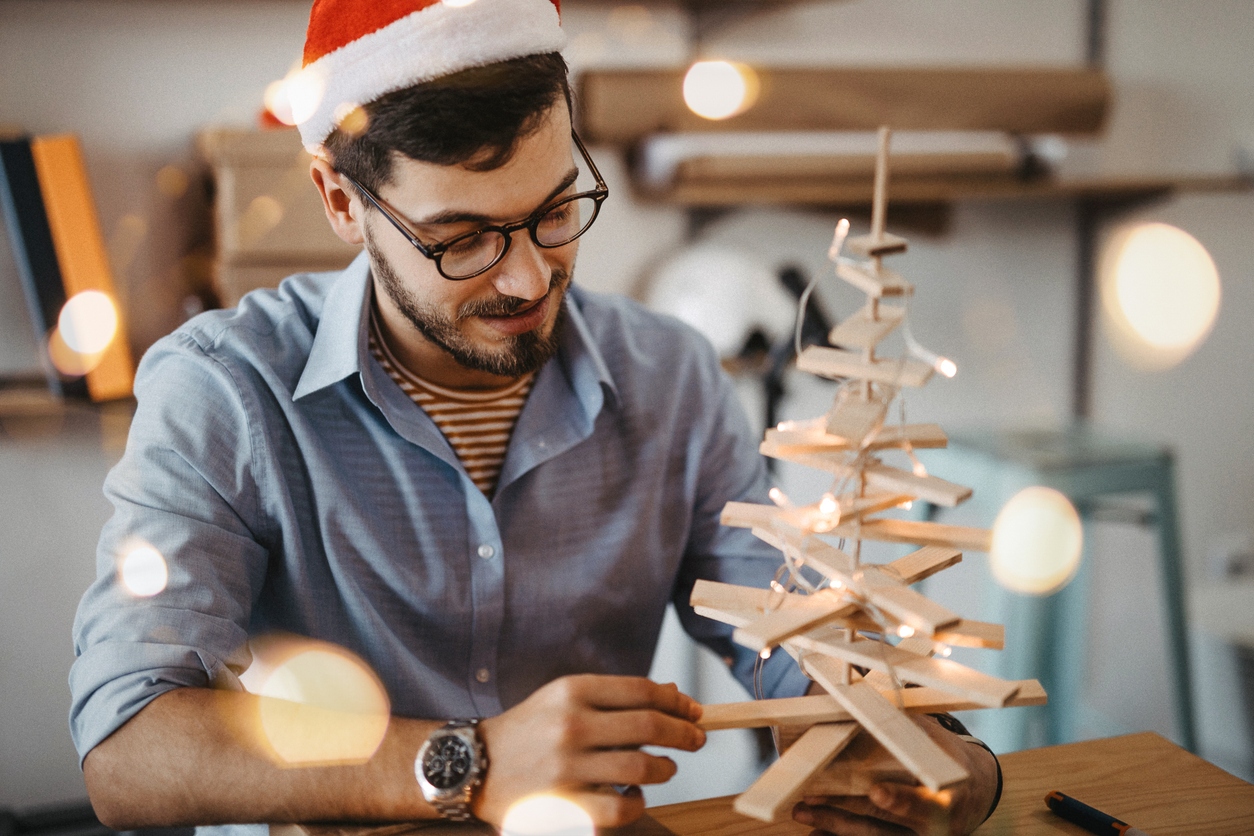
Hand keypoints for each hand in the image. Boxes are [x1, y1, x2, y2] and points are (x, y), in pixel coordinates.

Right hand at [473, 675, 704, 826]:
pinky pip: (621, 807)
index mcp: (572, 690)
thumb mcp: (564, 699)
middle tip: (696, 739)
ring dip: (665, 768)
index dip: (676, 702)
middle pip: (650, 725)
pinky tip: (635, 796)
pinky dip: (638, 803)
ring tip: (665, 768)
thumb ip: (614, 697)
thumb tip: (674, 694)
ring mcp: (567, 766)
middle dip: (684, 733)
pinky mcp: (564, 804)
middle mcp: (571, 724)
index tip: (693, 711)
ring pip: (642, 767)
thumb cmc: (530, 730)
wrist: (475, 766)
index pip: (641, 690)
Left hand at [791, 715, 997, 835]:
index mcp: (946, 800)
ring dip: (833, 824)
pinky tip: (816, 831)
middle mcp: (933, 829)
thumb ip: (905, 734)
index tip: (876, 790)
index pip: (922, 803)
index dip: (899, 799)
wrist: (974, 794)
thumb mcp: (937, 745)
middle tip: (810, 798)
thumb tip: (863, 708)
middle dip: (843, 810)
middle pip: (883, 821)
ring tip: (802, 812)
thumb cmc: (949, 761)